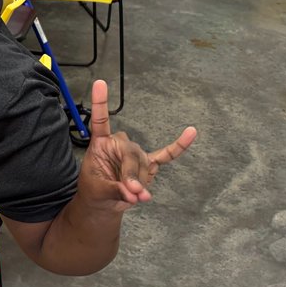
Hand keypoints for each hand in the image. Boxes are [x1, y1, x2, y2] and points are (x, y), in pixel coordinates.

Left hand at [77, 80, 195, 212]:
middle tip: (132, 193)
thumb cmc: (95, 192)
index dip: (99, 102)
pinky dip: (179, 146)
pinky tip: (191, 133)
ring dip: (141, 182)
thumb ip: (116, 190)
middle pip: (131, 153)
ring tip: (135, 197)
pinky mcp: (148, 163)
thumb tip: (137, 194)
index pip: (100, 120)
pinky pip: (166, 154)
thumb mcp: (97, 192)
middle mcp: (119, 144)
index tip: (99, 83)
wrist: (104, 203)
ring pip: (143, 164)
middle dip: (131, 174)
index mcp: (101, 143)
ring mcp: (135, 153)